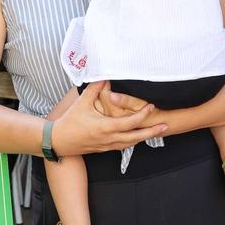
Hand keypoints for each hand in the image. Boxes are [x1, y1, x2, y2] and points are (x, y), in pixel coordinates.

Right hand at [53, 81, 167, 154]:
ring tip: (156, 131)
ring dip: (144, 137)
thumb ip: (95, 89)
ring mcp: (107, 146)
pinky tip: (137, 137)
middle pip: (136, 137)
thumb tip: (105, 76)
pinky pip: (122, 146)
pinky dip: (132, 141)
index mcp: (105, 127)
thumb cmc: (69, 122)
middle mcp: (109, 139)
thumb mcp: (82, 103)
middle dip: (152, 132)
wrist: (58, 141)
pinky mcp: (104, 149)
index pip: (129, 122)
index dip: (142, 115)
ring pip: (130, 144)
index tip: (151, 107)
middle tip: (166, 126)